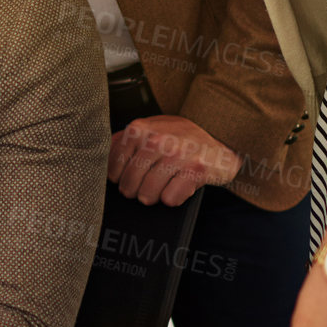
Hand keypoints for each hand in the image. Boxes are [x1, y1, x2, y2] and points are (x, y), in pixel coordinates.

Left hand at [108, 115, 241, 204]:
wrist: (222, 135)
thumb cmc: (182, 136)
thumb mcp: (152, 128)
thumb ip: (128, 138)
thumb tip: (104, 157)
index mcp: (140, 129)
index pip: (113, 165)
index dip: (118, 177)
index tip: (124, 180)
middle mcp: (157, 140)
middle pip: (129, 183)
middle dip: (133, 192)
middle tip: (141, 192)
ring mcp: (178, 155)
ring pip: (147, 194)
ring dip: (152, 197)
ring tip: (159, 191)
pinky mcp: (196, 171)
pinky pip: (171, 198)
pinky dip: (172, 199)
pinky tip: (178, 189)